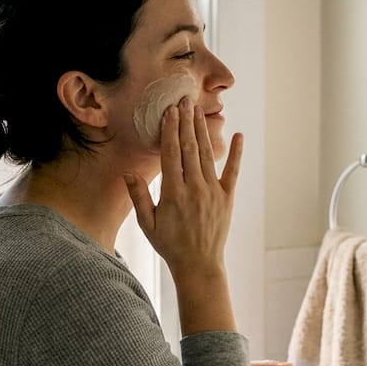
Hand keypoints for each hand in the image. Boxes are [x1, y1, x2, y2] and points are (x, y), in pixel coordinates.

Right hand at [125, 97, 242, 278]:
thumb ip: (139, 197)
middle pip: (190, 148)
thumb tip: (128, 172)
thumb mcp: (147, 224)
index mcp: (173, 194)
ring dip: (203, 130)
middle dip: (186, 122)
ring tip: (198, 110)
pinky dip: (237, 153)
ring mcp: (213, 192)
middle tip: (183, 100)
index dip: (170, 131)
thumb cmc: (170, 245)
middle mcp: (195, 189)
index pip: (171, 154)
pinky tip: (239, 135)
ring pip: (208, 155)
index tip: (168, 112)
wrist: (199, 265)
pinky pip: (233, 172)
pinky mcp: (227, 198)